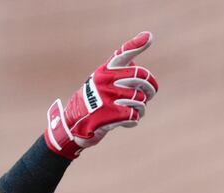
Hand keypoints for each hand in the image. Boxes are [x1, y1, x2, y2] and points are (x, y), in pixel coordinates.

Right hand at [44, 31, 158, 159]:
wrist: (73, 124)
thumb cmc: (93, 101)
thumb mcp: (100, 82)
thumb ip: (117, 71)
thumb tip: (136, 57)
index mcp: (105, 71)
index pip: (122, 55)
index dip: (136, 45)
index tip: (148, 36)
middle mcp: (105, 81)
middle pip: (141, 78)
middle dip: (150, 88)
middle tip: (150, 94)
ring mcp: (106, 97)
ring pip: (140, 99)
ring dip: (141, 108)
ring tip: (135, 111)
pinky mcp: (108, 114)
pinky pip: (134, 115)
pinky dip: (134, 120)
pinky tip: (128, 122)